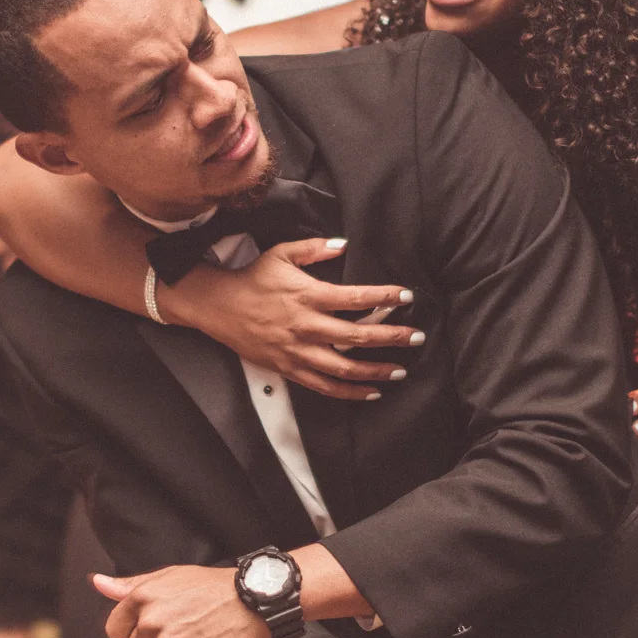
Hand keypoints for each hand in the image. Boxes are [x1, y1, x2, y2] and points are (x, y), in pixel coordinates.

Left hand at [94, 565, 269, 637]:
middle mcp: (152, 620)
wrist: (254, 600)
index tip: (156, 628)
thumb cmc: (211, 587)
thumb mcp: (170, 577)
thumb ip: (130, 585)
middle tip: (183, 635)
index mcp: (142, 597)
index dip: (134, 633)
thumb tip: (97, 583)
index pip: (114, 630)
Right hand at [157, 240, 422, 401]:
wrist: (220, 307)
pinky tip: (370, 392)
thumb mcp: (282, 253)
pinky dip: (349, 392)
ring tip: (400, 371)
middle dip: (392, 338)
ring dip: (375, 371)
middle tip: (417, 339)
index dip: (384, 297)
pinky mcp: (289, 368)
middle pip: (357, 336)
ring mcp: (298, 351)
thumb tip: (344, 245)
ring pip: (344, 367)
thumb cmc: (254, 278)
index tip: (407, 297)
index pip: (356, 297)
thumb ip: (316, 248)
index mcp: (308, 295)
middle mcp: (306, 326)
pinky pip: (324, 386)